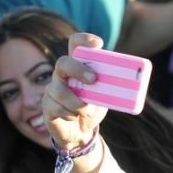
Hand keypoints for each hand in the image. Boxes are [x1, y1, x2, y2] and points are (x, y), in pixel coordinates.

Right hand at [42, 33, 109, 150]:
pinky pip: (56, 107)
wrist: (81, 132)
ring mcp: (52, 89)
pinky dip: (69, 114)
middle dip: (78, 69)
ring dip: (76, 102)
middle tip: (93, 80)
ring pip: (58, 90)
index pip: (76, 44)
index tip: (98, 43)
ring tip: (85, 110)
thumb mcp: (104, 97)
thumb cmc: (93, 108)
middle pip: (63, 62)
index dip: (84, 40)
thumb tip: (125, 83)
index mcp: (78, 67)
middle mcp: (63, 74)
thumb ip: (109, 87)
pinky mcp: (47, 105)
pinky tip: (74, 117)